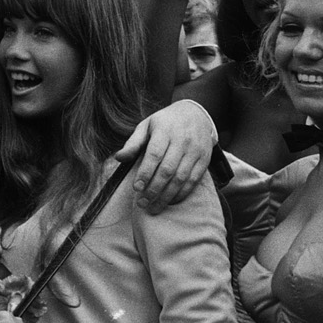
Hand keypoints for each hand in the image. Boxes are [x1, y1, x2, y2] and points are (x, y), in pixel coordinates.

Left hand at [116, 99, 213, 213]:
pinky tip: (170, 201)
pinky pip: (193, 180)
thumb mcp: (147, 125)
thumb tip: (119, 158)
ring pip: (181, 178)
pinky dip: (181, 193)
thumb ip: (133, 143)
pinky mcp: (204, 160)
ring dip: (166, 196)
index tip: (136, 188)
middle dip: (154, 189)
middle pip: (167, 170)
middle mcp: (182, 141)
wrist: (196, 114)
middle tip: (142, 203)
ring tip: (154, 207)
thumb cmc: (166, 122)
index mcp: (165, 130)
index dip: (145, 172)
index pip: (154, 154)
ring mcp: (195, 151)